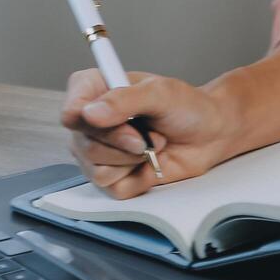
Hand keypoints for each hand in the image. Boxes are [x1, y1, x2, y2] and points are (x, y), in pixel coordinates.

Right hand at [61, 69, 241, 198]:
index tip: (113, 120)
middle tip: (148, 134)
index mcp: (93, 91)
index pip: (70, 111)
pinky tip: (150, 162)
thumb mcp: (159, 93)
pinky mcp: (113, 177)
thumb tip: (89, 114)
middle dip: (123, 143)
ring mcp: (98, 152)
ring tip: (152, 145)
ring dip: (133, 161)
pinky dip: (138, 178)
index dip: (86, 121)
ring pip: (97, 170)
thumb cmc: (185, 107)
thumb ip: (124, 100)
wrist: (209, 134)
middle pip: (84, 145)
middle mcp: (90, 123)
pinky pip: (113, 188)